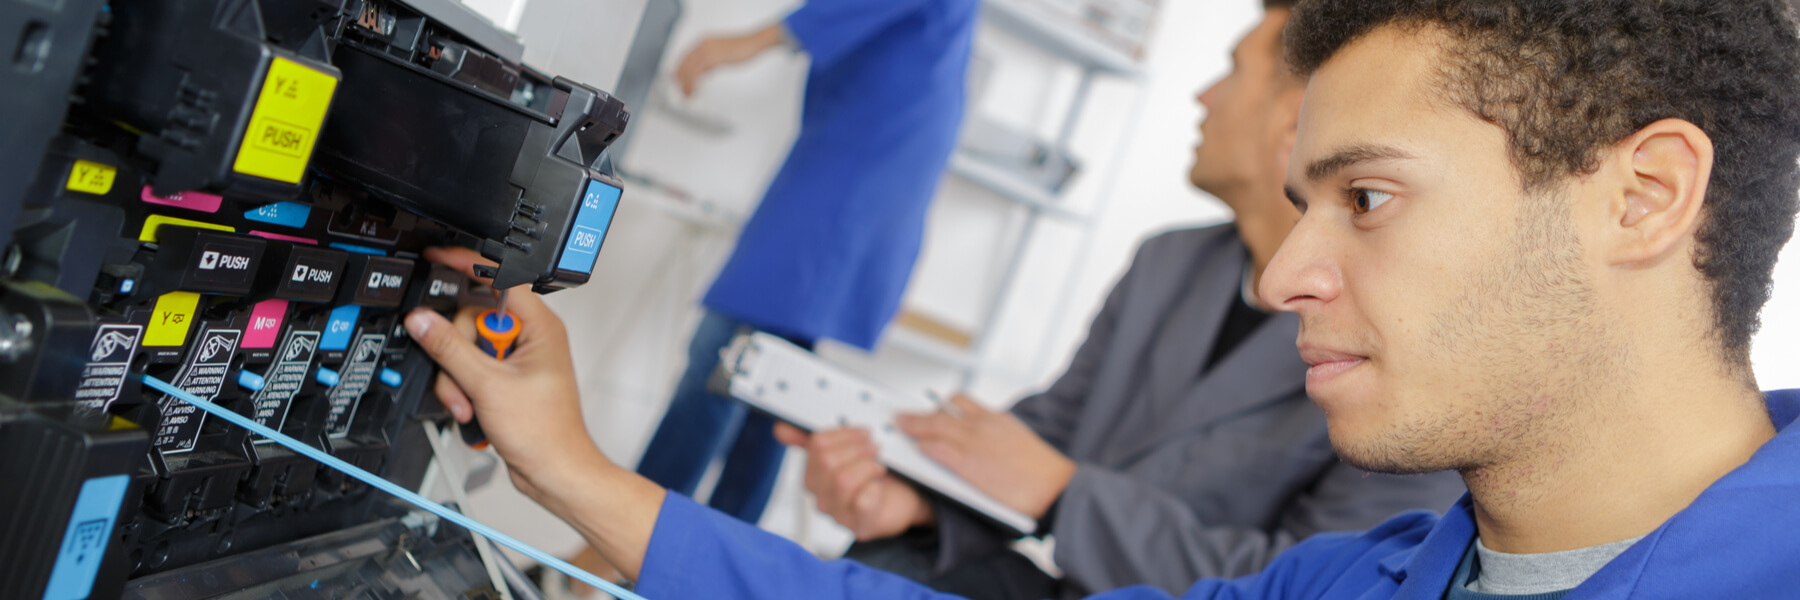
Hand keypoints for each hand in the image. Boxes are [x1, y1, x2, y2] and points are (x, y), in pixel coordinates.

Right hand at [403, 247, 603, 499]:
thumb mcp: (487, 385)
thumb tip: (423, 320)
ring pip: (466, 350)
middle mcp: (530, 337)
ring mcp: (516, 360)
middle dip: (457, 356)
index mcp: (539, 326)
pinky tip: (474, 412)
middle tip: (463, 382)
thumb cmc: (545, 433)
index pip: (499, 279)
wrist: (553, 473)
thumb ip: (450, 349)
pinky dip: (465, 392)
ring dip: (459, 382)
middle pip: (470, 320)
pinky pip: (470, 371)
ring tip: (470, 406)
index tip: (436, 257)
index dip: (466, 266)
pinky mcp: (505, 380)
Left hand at [673, 25, 785, 95]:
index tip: (678, 81)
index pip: (685, 57)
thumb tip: (703, 72)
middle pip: (683, 64)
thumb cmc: (742, 48)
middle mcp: (702, 44)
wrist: (754, 43)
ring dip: (685, 84)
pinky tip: (693, 91)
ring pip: (688, 70)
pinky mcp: (712, 58)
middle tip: (682, 91)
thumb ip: (710, 62)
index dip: (680, 71)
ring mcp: (706, 51)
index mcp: (704, 42)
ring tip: (687, 95)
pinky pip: (696, 73)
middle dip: (680, 80)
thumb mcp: (721, 54)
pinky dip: (692, 84)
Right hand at [774, 423, 934, 539]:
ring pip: (842, 480)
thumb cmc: (876, 474)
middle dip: (857, 448)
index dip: (843, 434)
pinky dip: (876, 487)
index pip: (816, 444)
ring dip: (868, 466)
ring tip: (879, 466)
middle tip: (874, 447)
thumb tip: (780, 429)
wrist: (905, 498)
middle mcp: (821, 494)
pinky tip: (880, 486)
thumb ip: (816, 439)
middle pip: (827, 461)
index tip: (862, 432)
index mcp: (814, 472)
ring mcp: (838, 513)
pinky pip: (863, 501)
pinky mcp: (860, 525)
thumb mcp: (847, 450)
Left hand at [897, 394, 1076, 519]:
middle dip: (919, 414)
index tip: (930, 409)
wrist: (1056, 486)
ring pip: (934, 425)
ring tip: (899, 427)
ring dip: (913, 426)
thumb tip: (985, 444)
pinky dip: (923, 446)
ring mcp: (974, 441)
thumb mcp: (1018, 441)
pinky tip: (915, 449)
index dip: (941, 406)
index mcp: (997, 418)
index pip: (962, 401)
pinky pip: (937, 448)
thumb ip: (998, 436)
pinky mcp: (968, 463)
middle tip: (902, 417)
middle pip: (942, 410)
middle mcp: (983, 424)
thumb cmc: (1042, 472)